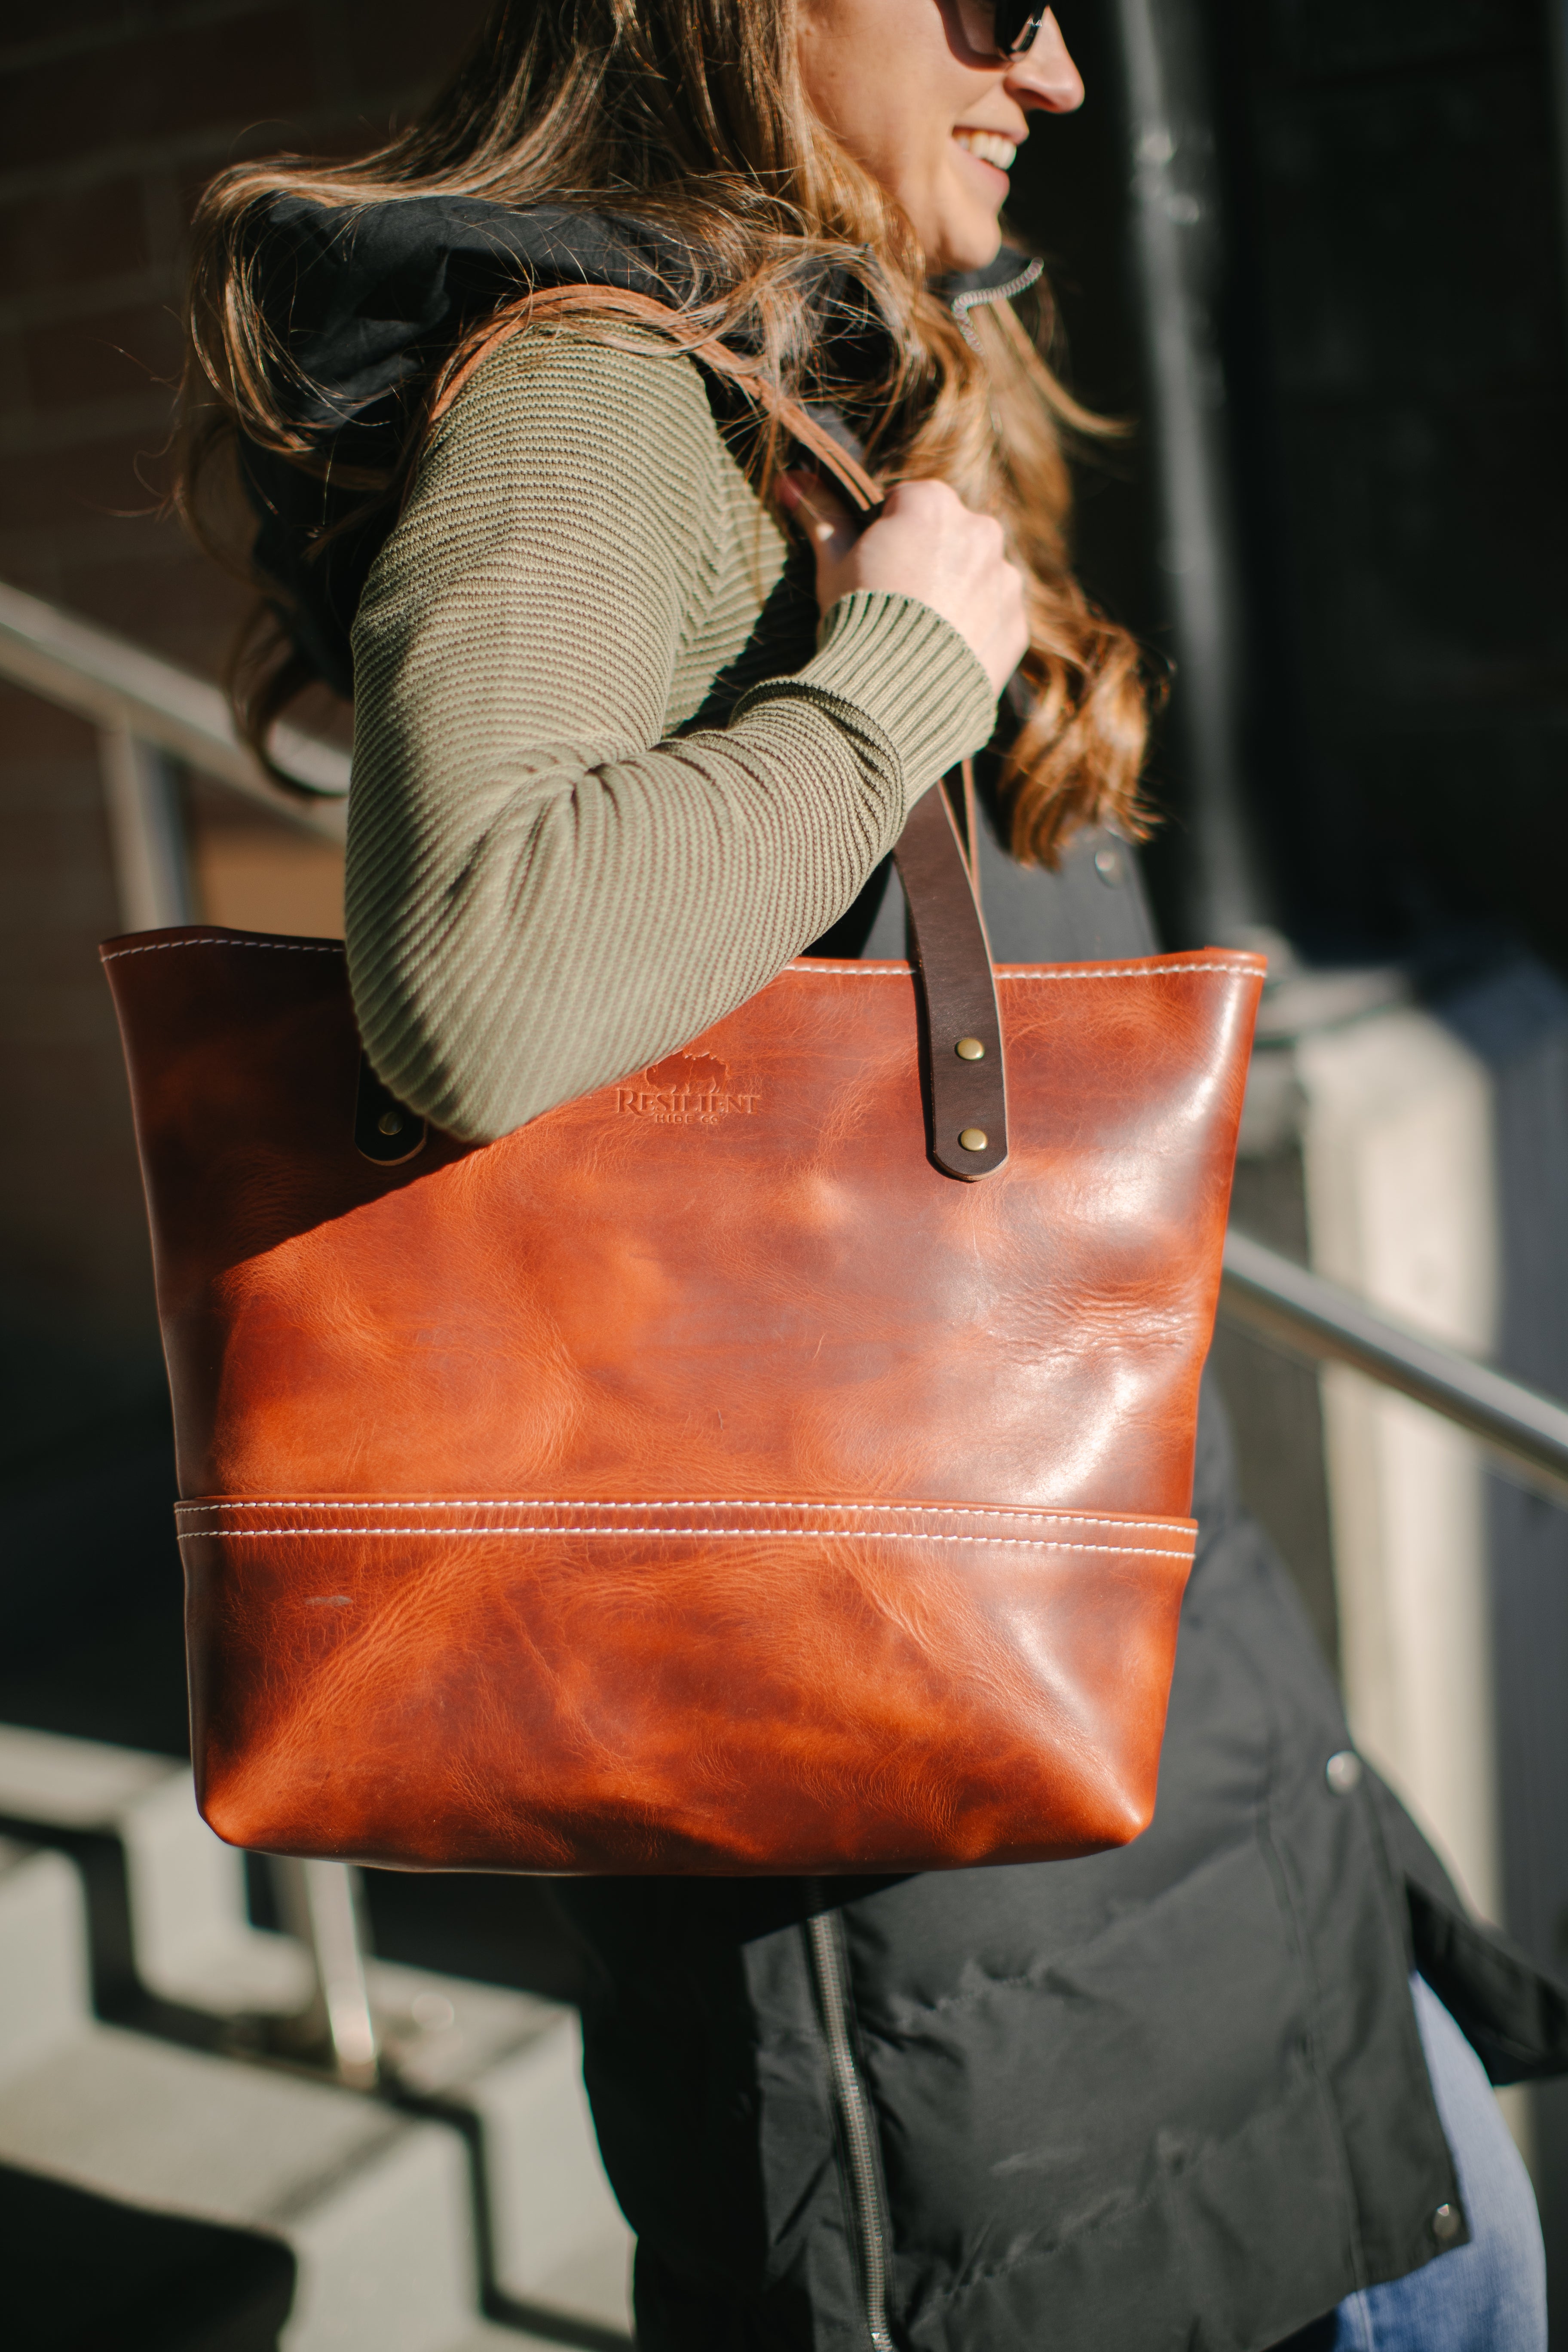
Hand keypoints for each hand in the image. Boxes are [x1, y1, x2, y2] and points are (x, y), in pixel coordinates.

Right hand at [777, 470, 1028, 695]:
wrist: (894, 696)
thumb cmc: (856, 621)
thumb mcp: (832, 564)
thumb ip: (821, 515)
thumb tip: (792, 481)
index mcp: (933, 503)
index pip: (907, 502)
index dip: (885, 534)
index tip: (874, 567)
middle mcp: (980, 530)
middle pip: (948, 534)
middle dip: (927, 558)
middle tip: (896, 602)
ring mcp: (1004, 578)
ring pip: (975, 574)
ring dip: (954, 591)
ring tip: (921, 632)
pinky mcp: (1016, 623)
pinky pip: (994, 615)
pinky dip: (974, 627)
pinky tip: (943, 652)